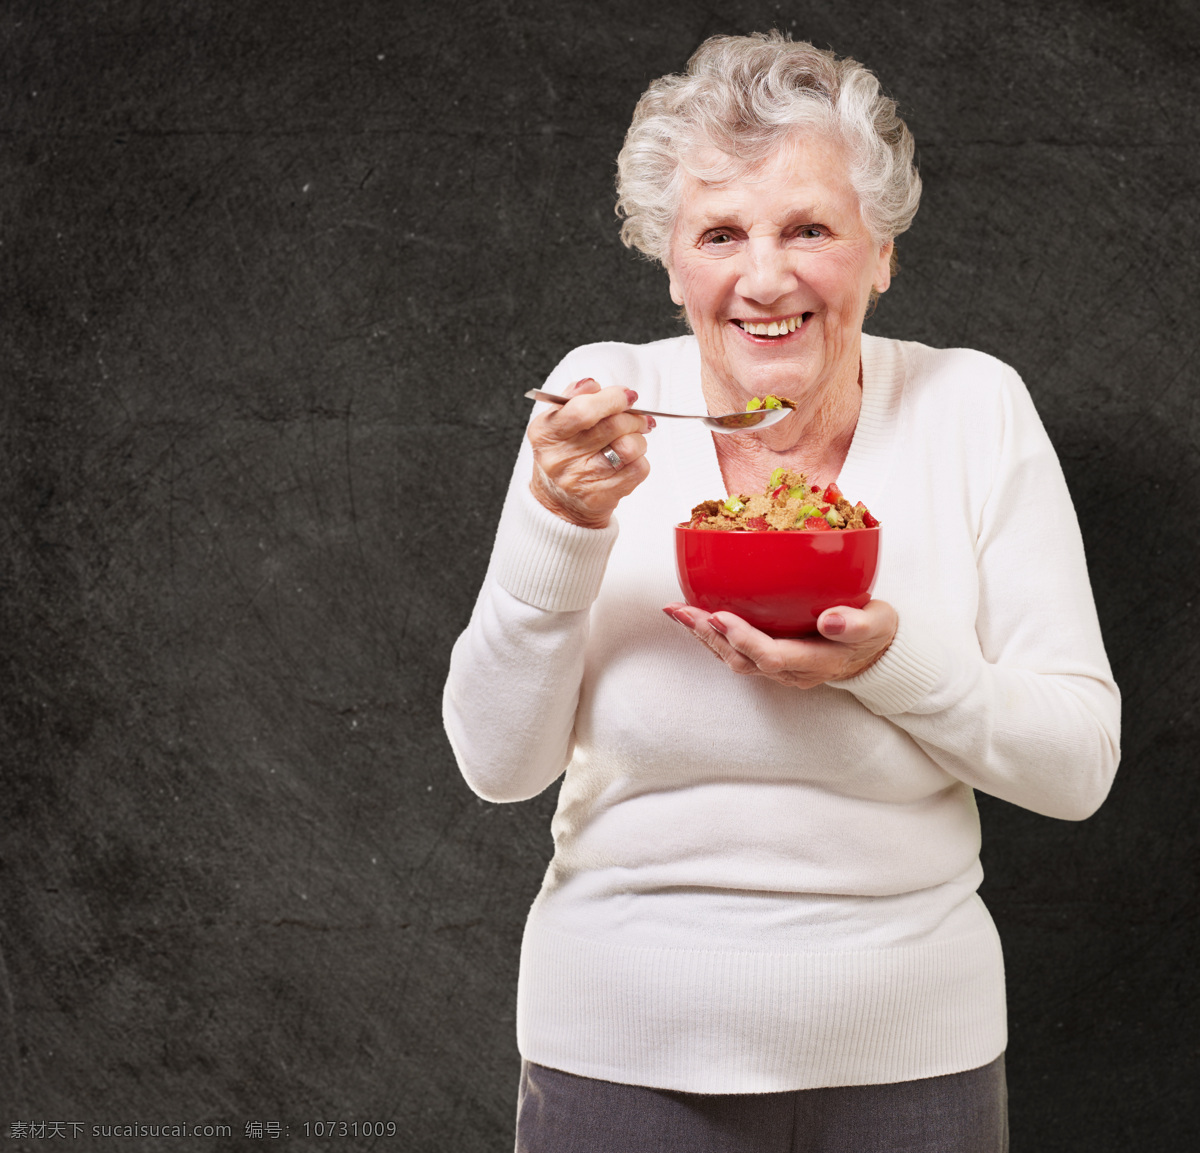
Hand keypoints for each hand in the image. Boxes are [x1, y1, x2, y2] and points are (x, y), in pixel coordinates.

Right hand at [529, 378, 653, 528]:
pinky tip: (629, 460)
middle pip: (612, 427)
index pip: (582, 410)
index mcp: (546, 433)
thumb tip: (592, 384)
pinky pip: (638, 469)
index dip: (612, 399)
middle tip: (638, 417)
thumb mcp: (557, 422)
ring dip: (638, 439)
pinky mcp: (600, 498)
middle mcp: (559, 458)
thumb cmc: (564, 454)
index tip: (627, 395)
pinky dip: (640, 460)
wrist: (559, 503)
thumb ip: (574, 398)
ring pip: (629, 448)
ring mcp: (579, 481)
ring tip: (632, 439)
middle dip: (633, 417)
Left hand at [662, 600, 898, 688]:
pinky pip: (736, 651)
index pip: (772, 656)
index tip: (719, 616)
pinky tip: (694, 614)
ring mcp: (779, 668)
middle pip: (742, 660)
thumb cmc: (875, 631)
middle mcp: (791, 671)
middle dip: (709, 636)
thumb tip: (831, 621)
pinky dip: (712, 633)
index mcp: (817, 661)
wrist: (877, 651)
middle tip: (682, 611)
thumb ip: (857, 624)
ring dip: (704, 636)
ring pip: (734, 658)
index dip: (743, 639)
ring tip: (677, 612)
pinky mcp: (771, 658)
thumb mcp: (878, 623)